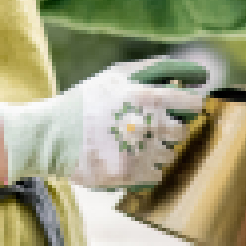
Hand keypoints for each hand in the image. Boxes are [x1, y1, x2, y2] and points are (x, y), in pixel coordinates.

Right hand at [0, 58, 209, 189]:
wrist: (52, 135)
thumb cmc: (86, 102)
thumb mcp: (116, 75)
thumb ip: (152, 70)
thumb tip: (184, 75)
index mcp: (146, 97)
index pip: (193, 103)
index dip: (192, 104)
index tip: (187, 106)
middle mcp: (147, 125)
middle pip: (183, 131)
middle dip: (171, 128)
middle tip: (152, 126)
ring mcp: (140, 152)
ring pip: (170, 154)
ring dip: (159, 149)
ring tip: (136, 143)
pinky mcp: (131, 175)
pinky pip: (157, 174)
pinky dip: (148, 169)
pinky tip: (131, 159)